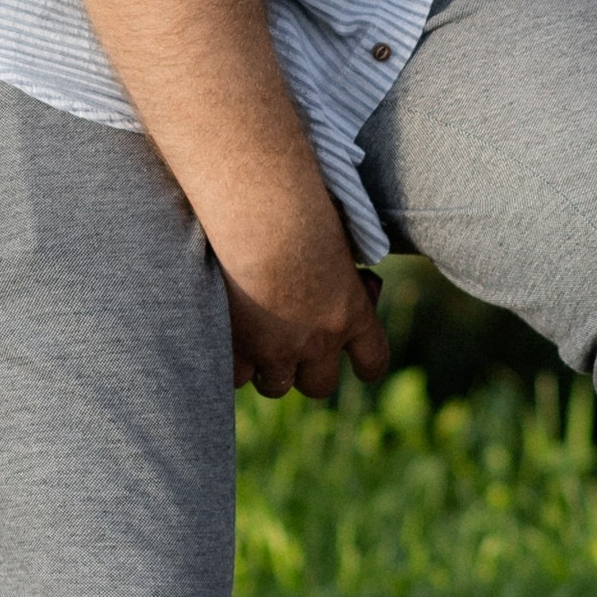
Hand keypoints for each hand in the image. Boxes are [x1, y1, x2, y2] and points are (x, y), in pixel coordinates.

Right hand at [211, 174, 391, 399]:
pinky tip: (223, 339)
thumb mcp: (338, 242)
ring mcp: (276, 350)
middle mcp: (319, 341)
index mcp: (353, 314)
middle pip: (319, 385)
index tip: (361, 369)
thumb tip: (358, 286)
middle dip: (307, 371)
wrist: (258, 216)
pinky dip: (231, 361)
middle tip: (290, 350)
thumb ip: (344, 275)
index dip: (366, 367)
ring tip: (251, 341)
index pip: (373, 360)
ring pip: (274, 385)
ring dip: (266, 369)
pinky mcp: (237, 349)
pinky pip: (236, 376)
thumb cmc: (302, 211)